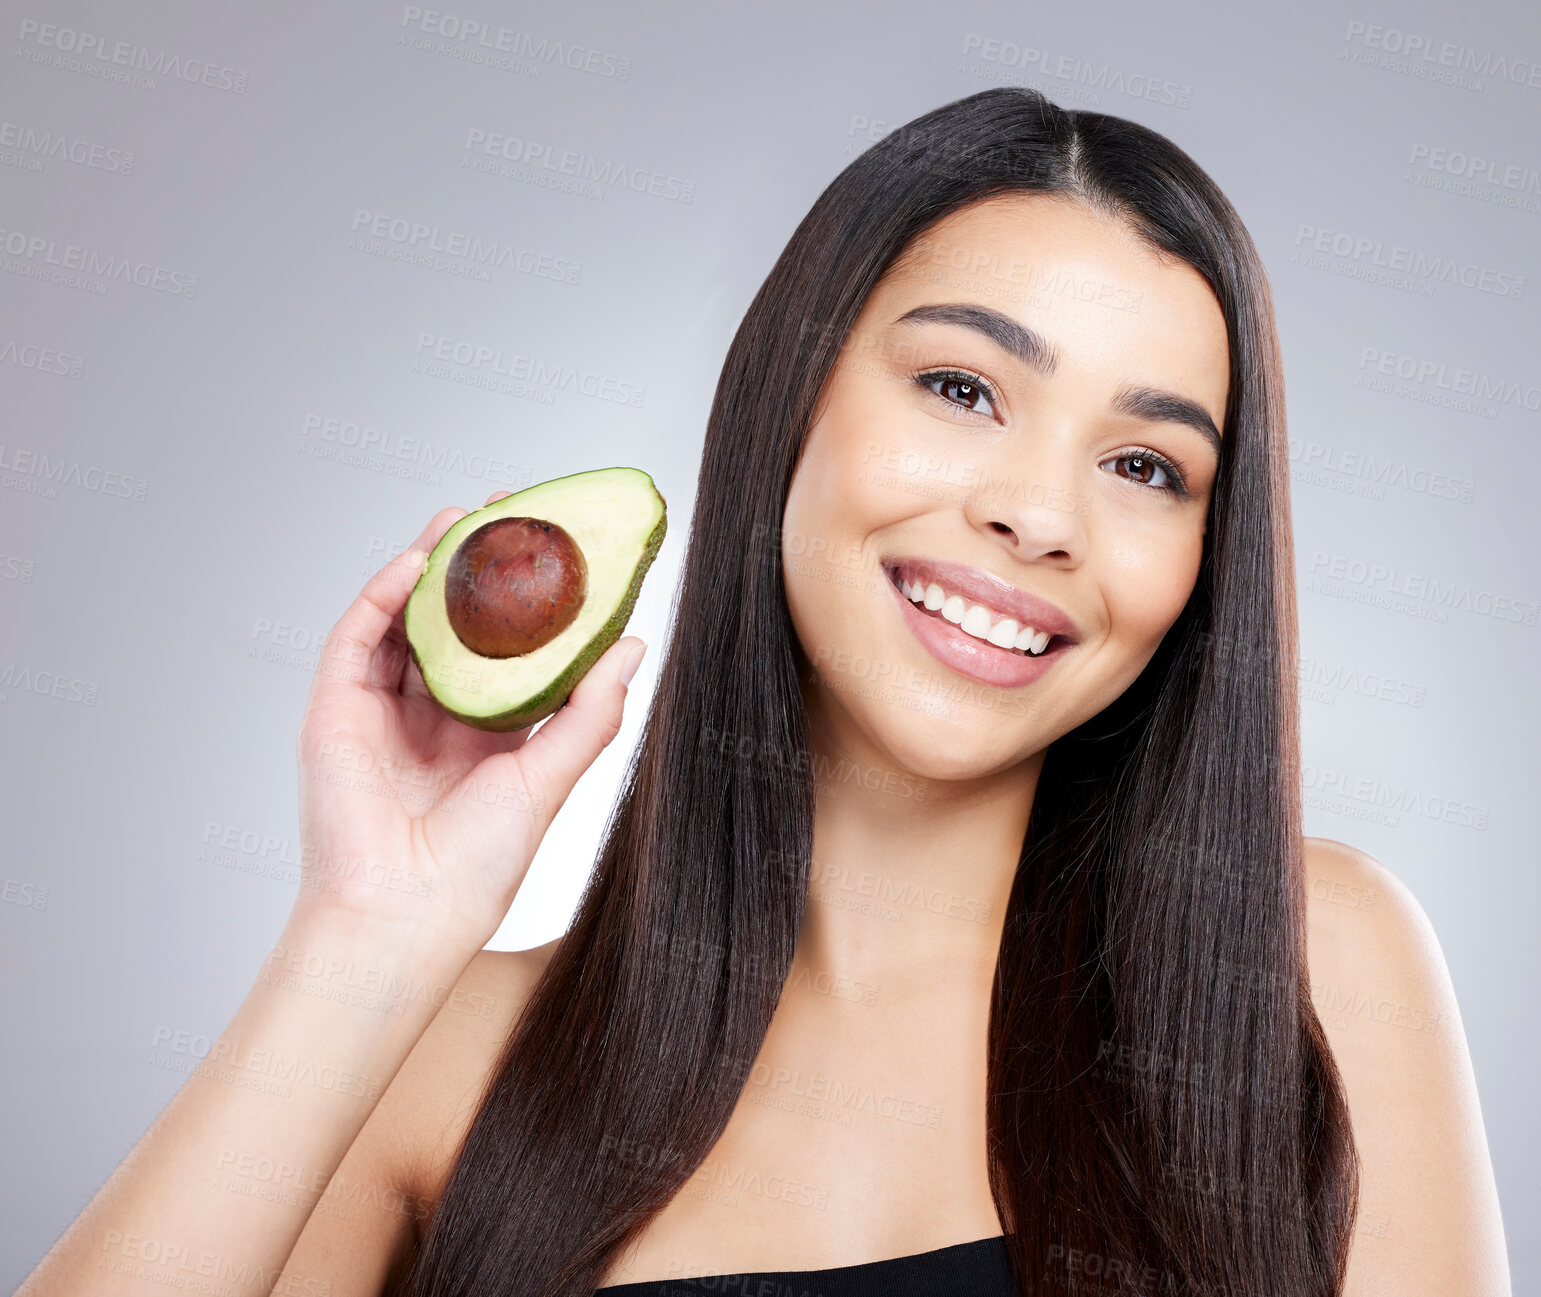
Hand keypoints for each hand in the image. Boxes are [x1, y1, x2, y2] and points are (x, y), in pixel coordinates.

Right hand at [292, 493, 646, 949]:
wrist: (404, 916)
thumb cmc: (477, 866)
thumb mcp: (551, 776)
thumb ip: (591, 711)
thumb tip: (632, 646)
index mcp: (484, 738)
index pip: (505, 653)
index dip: (526, 605)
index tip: (556, 556)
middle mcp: (430, 720)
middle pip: (452, 628)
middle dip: (475, 573)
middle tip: (506, 517)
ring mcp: (379, 714)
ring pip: (403, 623)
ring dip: (429, 569)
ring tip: (462, 520)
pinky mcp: (335, 712)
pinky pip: (356, 639)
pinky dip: (381, 596)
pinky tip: (414, 562)